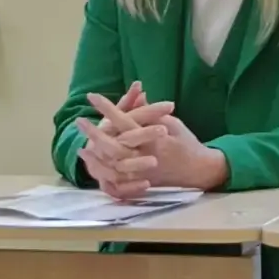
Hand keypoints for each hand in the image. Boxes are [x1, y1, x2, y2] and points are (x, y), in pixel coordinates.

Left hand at [84, 90, 228, 191]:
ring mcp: (143, 171)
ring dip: (96, 155)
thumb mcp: (172, 122)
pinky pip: (119, 181)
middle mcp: (146, 154)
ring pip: (114, 164)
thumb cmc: (186, 142)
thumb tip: (137, 96)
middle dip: (95, 133)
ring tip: (80, 146)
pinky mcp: (142, 182)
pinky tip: (94, 166)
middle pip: (114, 144)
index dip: (108, 108)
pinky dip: (105, 173)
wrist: (199, 170)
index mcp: (154, 137)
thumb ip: (151, 113)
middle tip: (79, 121)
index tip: (93, 96)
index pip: (125, 120)